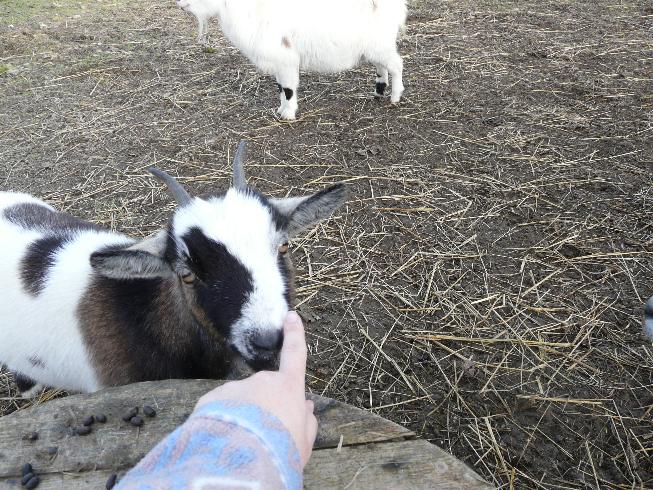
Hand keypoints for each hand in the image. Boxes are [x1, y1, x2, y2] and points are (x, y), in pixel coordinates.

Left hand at [195, 311, 317, 467]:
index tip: (291, 316)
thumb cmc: (280, 453)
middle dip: (264, 408)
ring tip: (244, 444)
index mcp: (288, 388)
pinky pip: (220, 411)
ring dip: (242, 418)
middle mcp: (263, 381)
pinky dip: (223, 424)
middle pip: (265, 391)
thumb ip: (306, 423)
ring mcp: (236, 387)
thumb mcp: (303, 443)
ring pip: (241, 402)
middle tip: (265, 436)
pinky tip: (224, 442)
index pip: (295, 355)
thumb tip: (305, 407)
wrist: (241, 460)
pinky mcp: (213, 398)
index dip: (295, 335)